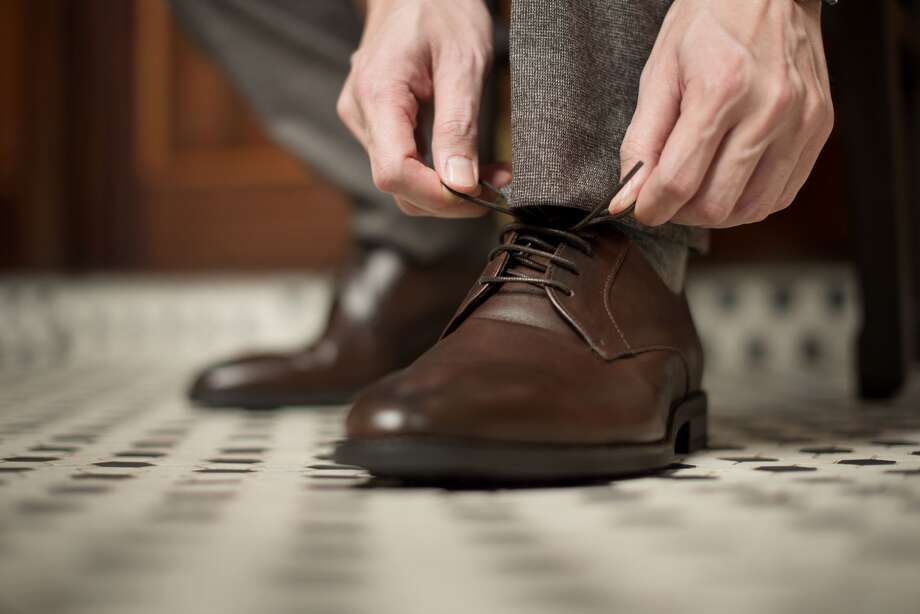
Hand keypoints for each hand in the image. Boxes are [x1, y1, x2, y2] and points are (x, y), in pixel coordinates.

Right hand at [337, 0, 505, 217]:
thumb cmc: (442, 9)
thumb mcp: (464, 62)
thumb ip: (459, 127)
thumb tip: (459, 185)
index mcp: (378, 95)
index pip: (394, 174)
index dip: (438, 197)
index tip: (481, 196)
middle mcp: (361, 114)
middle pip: (398, 186)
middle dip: (450, 197)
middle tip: (499, 184)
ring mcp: (364, 120)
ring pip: (403, 181)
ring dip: (449, 188)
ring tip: (493, 173)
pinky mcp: (376, 124)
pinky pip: (405, 163)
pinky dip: (439, 172)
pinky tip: (471, 163)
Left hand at [610, 0, 833, 227]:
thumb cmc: (707, 26)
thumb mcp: (659, 75)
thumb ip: (641, 143)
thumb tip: (626, 199)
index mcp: (721, 90)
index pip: (679, 181)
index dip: (651, 207)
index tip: (642, 207)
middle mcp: (769, 108)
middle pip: (716, 204)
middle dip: (681, 212)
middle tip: (668, 194)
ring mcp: (801, 121)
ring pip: (752, 209)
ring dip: (716, 211)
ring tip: (698, 186)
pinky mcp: (820, 128)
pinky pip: (782, 194)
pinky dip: (750, 200)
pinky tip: (731, 178)